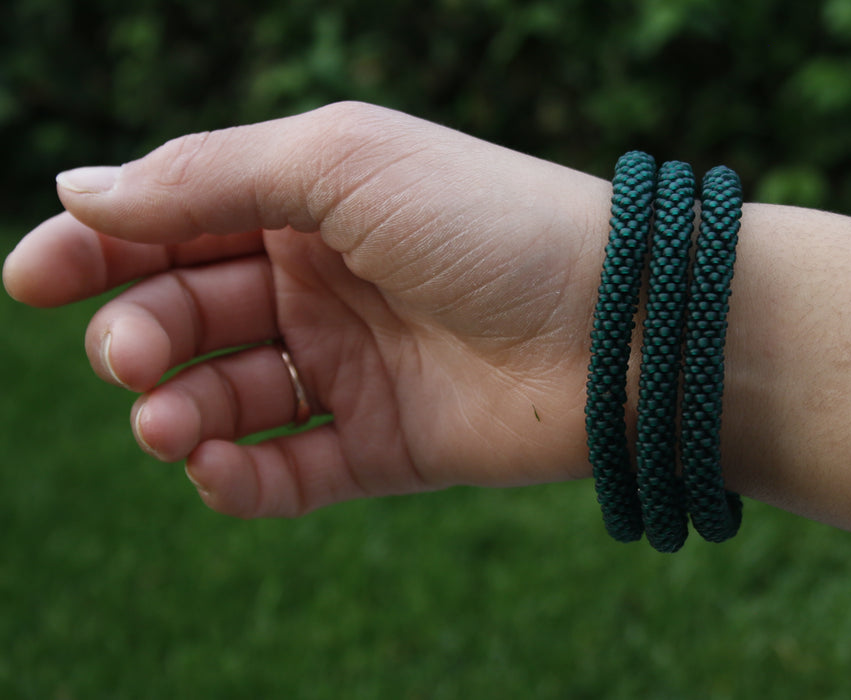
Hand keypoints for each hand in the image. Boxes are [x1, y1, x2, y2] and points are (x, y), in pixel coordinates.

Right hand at [3, 102, 611, 517]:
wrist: (618, 323)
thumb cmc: (487, 222)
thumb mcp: (341, 164)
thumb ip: (209, 178)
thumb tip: (81, 190)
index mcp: (309, 204)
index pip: (176, 224)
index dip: (96, 250)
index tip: (27, 279)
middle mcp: (324, 284)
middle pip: (189, 313)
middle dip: (138, 334)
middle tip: (134, 355)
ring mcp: (353, 368)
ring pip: (226, 399)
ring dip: (176, 413)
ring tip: (165, 421)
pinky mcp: (385, 445)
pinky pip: (288, 473)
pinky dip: (239, 481)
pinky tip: (215, 471)